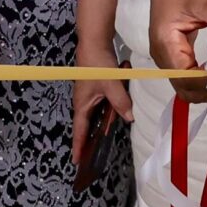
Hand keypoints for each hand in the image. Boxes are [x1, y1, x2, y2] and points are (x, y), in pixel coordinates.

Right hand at [72, 37, 132, 167]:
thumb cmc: (98, 65)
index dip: (79, 147)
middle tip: (92, 160)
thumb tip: (130, 118)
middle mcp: (84, 104)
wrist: (94, 43)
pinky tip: (116, 117)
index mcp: (82, 105)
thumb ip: (121, 102)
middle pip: (87, 127)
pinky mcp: (96, 91)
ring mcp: (89, 97)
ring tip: (103, 144)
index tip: (77, 162)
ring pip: (96, 118)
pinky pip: (102, 108)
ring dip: (100, 129)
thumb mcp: (111, 84)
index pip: (80, 131)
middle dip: (89, 143)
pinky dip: (107, 115)